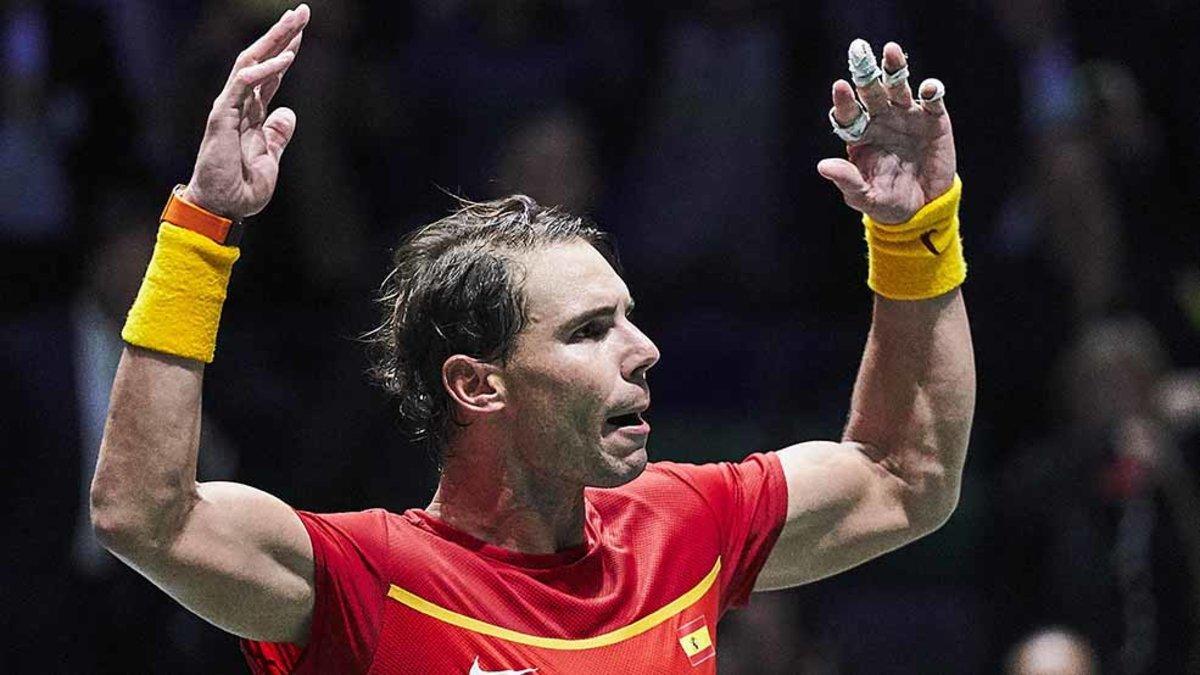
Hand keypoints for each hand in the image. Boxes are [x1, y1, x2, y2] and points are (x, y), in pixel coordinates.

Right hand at [184, 5, 309, 218]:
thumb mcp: (271, 159)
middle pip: (263, 59)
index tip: (303, 29)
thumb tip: (289, 113)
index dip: (287, 50)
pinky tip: (283, 58)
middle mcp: (240, 105)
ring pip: (251, 63)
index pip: (272, 73)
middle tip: (302, 10)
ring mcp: (229, 107)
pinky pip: (243, 86)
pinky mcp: (222, 116)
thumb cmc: (242, 189)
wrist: (222, 209)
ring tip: (293, 21)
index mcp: (252, 114)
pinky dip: (263, 71)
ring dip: (273, 40)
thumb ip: (278, 135)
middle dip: (282, 34)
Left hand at [818, 40, 955, 223]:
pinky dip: (931, 91)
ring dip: (895, 68)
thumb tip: (823, 166)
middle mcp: (881, 119)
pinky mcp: (933, 118)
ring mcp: (907, 115)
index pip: (848, 113)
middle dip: (865, 73)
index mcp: (860, 134)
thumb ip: (847, 181)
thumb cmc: (887, 200)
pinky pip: (931, 100)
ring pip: (898, 86)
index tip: (840, 86)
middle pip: (870, 91)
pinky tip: (928, 88)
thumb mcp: (865, 196)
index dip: (844, 100)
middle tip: (859, 52)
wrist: (923, 207)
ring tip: (891, 51)